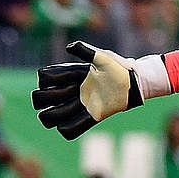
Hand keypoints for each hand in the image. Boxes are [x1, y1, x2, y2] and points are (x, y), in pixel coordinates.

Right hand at [33, 41, 170, 139]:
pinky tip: (63, 128)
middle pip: (46, 98)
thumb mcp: (101, 57)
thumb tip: (69, 47)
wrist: (136, 81)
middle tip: (53, 97)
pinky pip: (77, 126)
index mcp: (73, 76)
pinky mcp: (95, 115)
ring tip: (51, 117)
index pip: (47, 79)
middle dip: (42, 99)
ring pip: (57, 114)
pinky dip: (68, 129)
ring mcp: (83, 104)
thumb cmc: (119, 67)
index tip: (54, 79)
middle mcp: (74, 91)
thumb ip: (85, 51)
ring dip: (50, 117)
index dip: (45, 81)